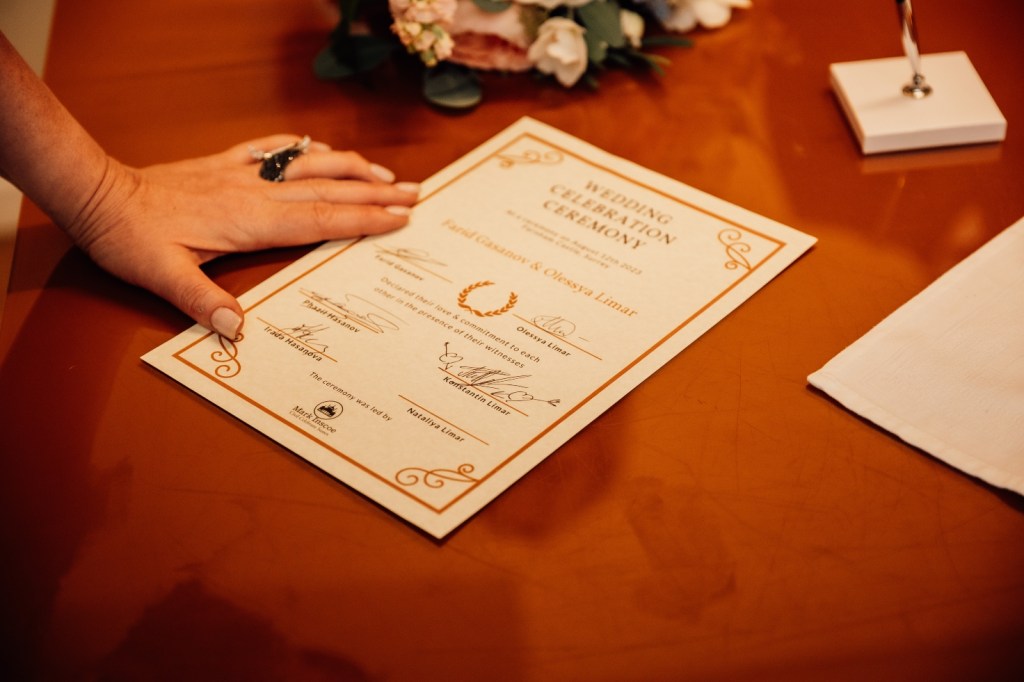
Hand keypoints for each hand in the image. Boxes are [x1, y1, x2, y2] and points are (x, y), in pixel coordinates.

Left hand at [64, 135, 419, 337]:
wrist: (99, 194)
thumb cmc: (130, 237)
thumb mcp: (160, 276)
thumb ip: (200, 301)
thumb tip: (238, 330)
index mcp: (250, 220)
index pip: (321, 219)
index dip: (364, 219)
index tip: (400, 218)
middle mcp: (255, 192)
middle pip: (329, 190)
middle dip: (375, 193)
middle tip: (415, 193)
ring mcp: (242, 175)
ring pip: (309, 165)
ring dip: (351, 168)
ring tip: (386, 174)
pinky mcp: (225, 165)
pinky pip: (274, 149)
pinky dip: (303, 147)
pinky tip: (320, 148)